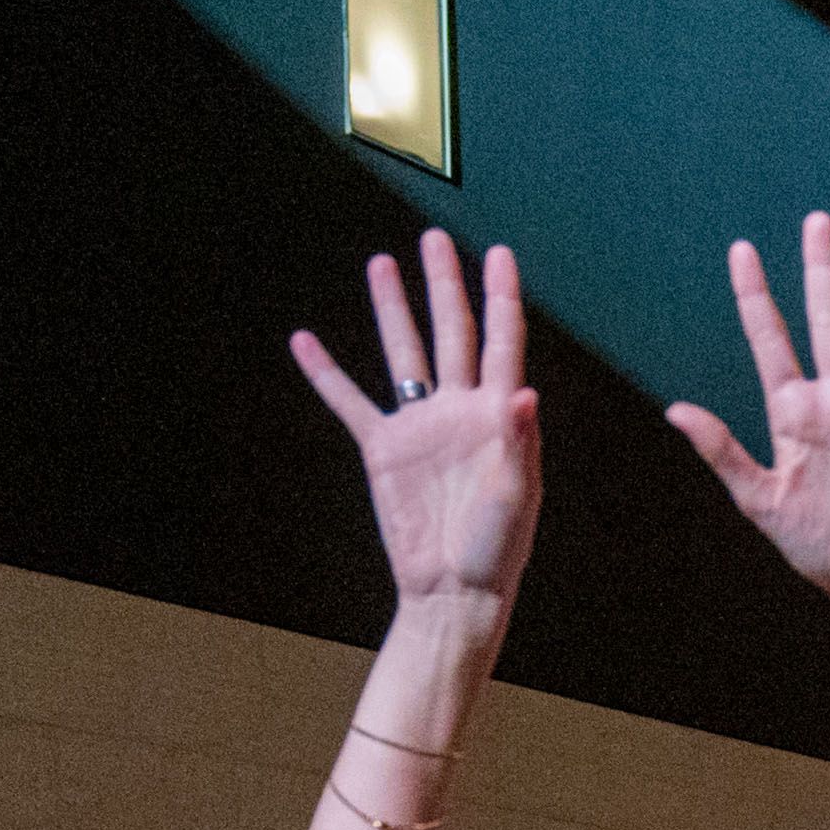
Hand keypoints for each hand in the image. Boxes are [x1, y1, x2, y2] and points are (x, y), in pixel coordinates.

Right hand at [289, 232, 543, 612]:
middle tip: (435, 239)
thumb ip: (518, 443)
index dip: (501, 298)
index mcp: (498, 417)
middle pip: (451, 332)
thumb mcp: (515, 496)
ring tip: (381, 262)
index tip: (499, 254)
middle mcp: (459, 411)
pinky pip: (349, 402)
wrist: (454, 591)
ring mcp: (420, 426)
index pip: (502, 343)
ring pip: (403, 353)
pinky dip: (326, 373)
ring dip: (391, 308)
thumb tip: (525, 391)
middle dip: (444, 285)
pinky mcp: (383, 450)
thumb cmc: (496, 550)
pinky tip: (305, 340)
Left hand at [666, 218, 829, 623]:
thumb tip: (677, 409)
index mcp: (791, 413)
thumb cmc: (817, 547)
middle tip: (817, 222)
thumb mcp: (759, 500)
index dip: (755, 294)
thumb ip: (722, 451)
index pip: (769, 339)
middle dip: (820, 270)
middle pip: (825, 319)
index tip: (742, 251)